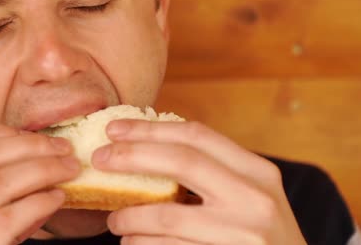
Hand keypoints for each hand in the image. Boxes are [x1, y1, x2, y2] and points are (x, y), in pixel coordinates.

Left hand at [92, 120, 306, 244]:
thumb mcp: (249, 196)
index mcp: (258, 172)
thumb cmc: (261, 237)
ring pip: (167, 215)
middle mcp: (255, 199)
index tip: (115, 128)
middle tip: (100, 159)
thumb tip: (144, 151)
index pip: (197, 135)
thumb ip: (212, 174)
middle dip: (131, 156)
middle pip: (181, 161)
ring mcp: (243, 235)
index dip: (150, 128)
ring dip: (129, 216)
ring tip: (114, 220)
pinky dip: (142, 244)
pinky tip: (133, 243)